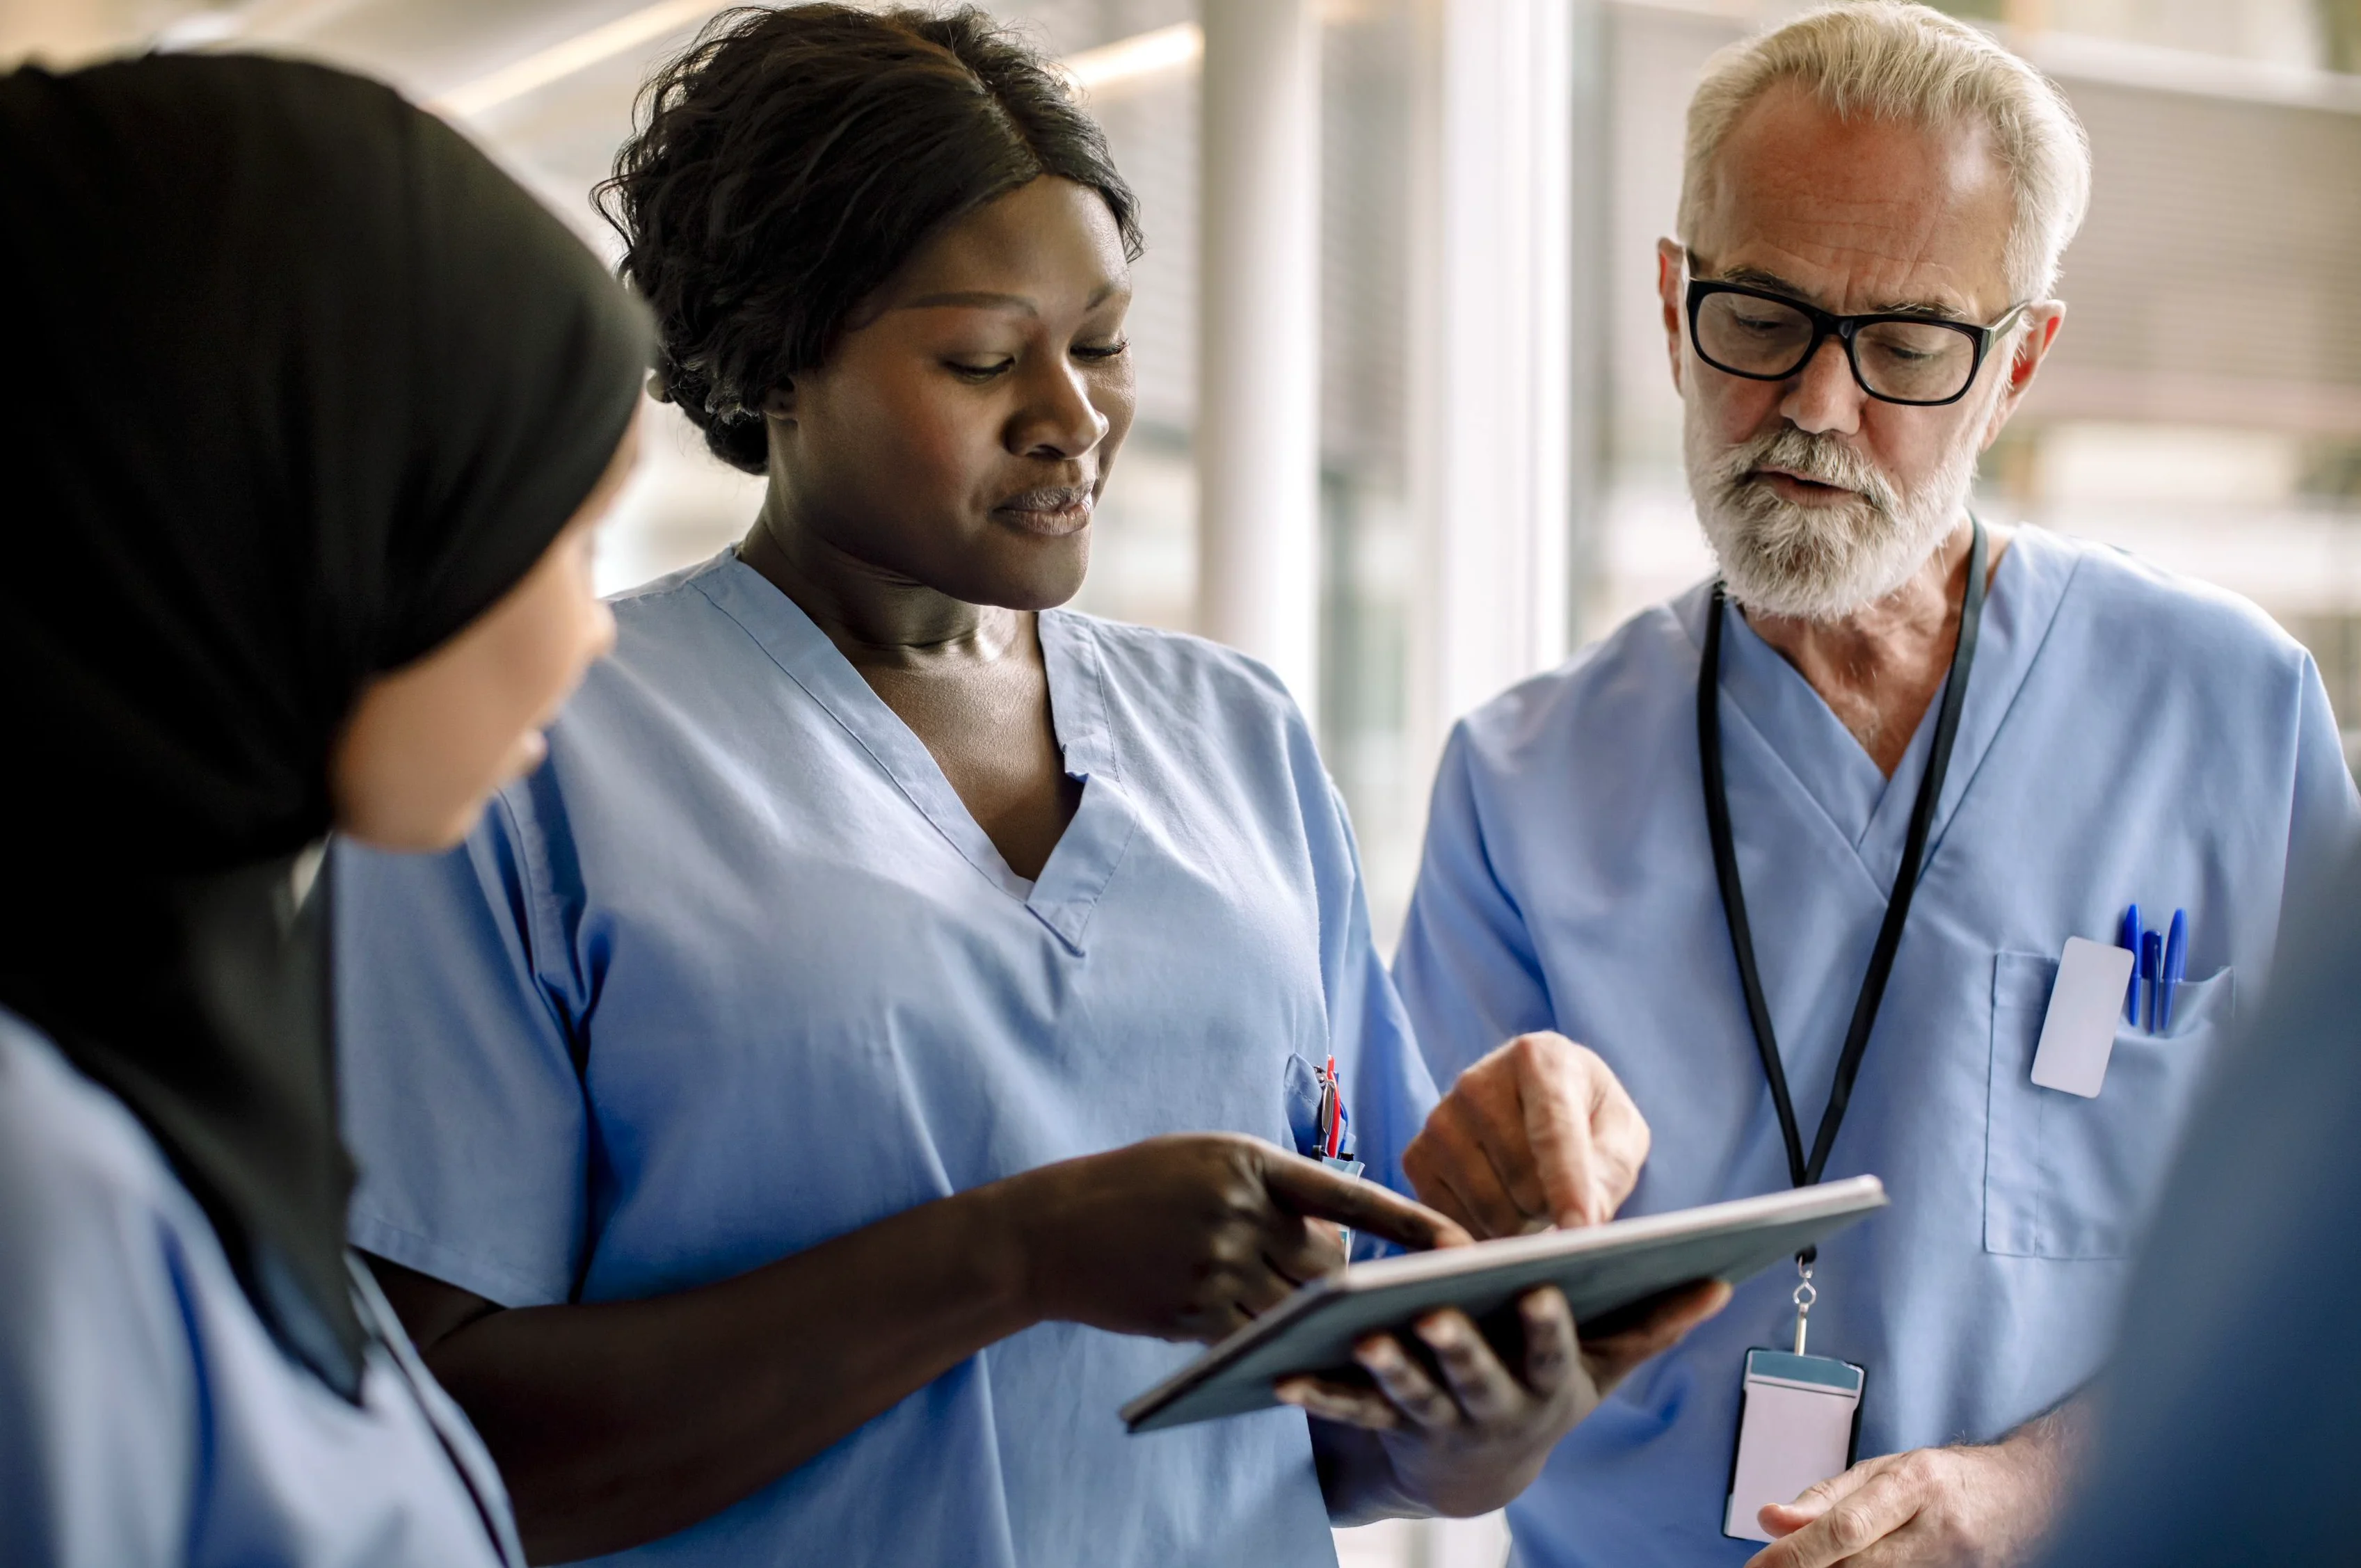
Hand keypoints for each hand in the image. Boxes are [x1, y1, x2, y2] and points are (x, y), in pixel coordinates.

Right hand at [997, 1133, 1470, 1342]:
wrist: (1054, 1229)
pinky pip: (1257, 1337)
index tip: (1461, 1244)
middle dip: (1342, 1280)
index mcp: (1249, 1161)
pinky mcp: (1194, 1312)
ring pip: (1297, 1306)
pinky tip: (1276, 1343)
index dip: (1410, 1223)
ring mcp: (1215, 1264)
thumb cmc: (1137, 1188)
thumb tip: (1333, 1245)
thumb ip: (1270, 1192)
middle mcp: (1238, 1210)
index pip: (1348, 1194)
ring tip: (1324, 1319)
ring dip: (1311, 1316)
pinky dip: (1272, 1341)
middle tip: (1362, 1292)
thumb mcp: (1206, 1162)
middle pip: (1327, 1263)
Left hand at [1276, 1279, 1729, 1516]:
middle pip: (1473, 1376)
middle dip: (1457, 1347)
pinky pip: (1348, 1411)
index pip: (1552, 1353)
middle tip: (1434, 1314)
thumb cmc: (1544, 1390)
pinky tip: (1281, 1374)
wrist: (1477, 1475)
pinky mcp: (1384, 1425)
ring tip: (1360, 1333)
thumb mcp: (1602, 1368)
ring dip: (1385, 1368)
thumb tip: (1719, 1281)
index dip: (1548, 1326)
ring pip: (1408, 1394)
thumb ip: (1653, 1324)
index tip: (1541, 1289)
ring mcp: (1434, 1419)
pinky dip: (1316, 1393)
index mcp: (1545, 1384)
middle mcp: (1491, 1406)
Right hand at [1404, 1032, 1649, 1237]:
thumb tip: (1580, 1225)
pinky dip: (1483, 1229)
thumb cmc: (1586, 1115)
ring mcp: (1440, 1118)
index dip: (1569, 1186)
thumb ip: (1609, 1171)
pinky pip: (1452, 1219)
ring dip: (1520, 1223)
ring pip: (1488, 1208)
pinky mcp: (1416, 1155)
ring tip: (1530, 1193)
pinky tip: (1499, 1202)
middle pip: (1522, 1181)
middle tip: (1561, 1190)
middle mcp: (1478, 1081)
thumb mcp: (1620, 1132)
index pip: (1553, 1133)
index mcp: (1539, 1058)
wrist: (1533, 1099)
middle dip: (1551, 1206)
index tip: (1580, 1230)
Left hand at [1746, 1418, 2078, 1567]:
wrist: (2027, 1495)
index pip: (1847, 1527)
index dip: (1797, 1552)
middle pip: (1860, 1567)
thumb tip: (1771, 1520)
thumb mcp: (1882, 1470)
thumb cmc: (1945, 1478)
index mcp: (1916, 1483)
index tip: (1759, 1566)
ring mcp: (1957, 1567)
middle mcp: (1940, 1531)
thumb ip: (1825, 1497)